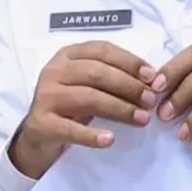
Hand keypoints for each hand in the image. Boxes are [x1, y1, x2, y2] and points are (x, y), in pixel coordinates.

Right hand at [7, 40, 158, 178]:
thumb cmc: (71, 106)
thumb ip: (114, 78)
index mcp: (68, 55)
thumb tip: (152, 82)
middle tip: (150, 101)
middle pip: (97, 73)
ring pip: (88, 98)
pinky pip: (71, 129)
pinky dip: (92, 135)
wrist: (39, 135)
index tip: (152, 77)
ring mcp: (46, 96)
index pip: (102, 51)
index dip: (130, 61)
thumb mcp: (88, 84)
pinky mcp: (42, 123)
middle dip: (129, 86)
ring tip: (141, 119)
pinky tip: (110, 139)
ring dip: (119, 109)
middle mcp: (54, 71)